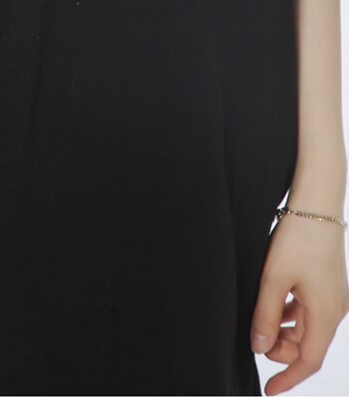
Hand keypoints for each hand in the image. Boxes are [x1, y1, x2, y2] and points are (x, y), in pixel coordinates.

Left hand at [250, 211, 348, 394]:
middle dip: (281, 349)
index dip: (288, 377)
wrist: (317, 202)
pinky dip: (291, 312)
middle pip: (307, 345)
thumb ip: (266, 316)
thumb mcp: (274, 278)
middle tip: (256, 337)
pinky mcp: (327, 282)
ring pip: (307, 327)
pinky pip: (309, 309)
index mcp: (326, 314)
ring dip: (285, 330)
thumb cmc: (299, 237)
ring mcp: (333, 295)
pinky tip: (274, 301)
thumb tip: (260, 347)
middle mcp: (335, 309)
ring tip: (261, 317)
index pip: (308, 360)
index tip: (269, 389)